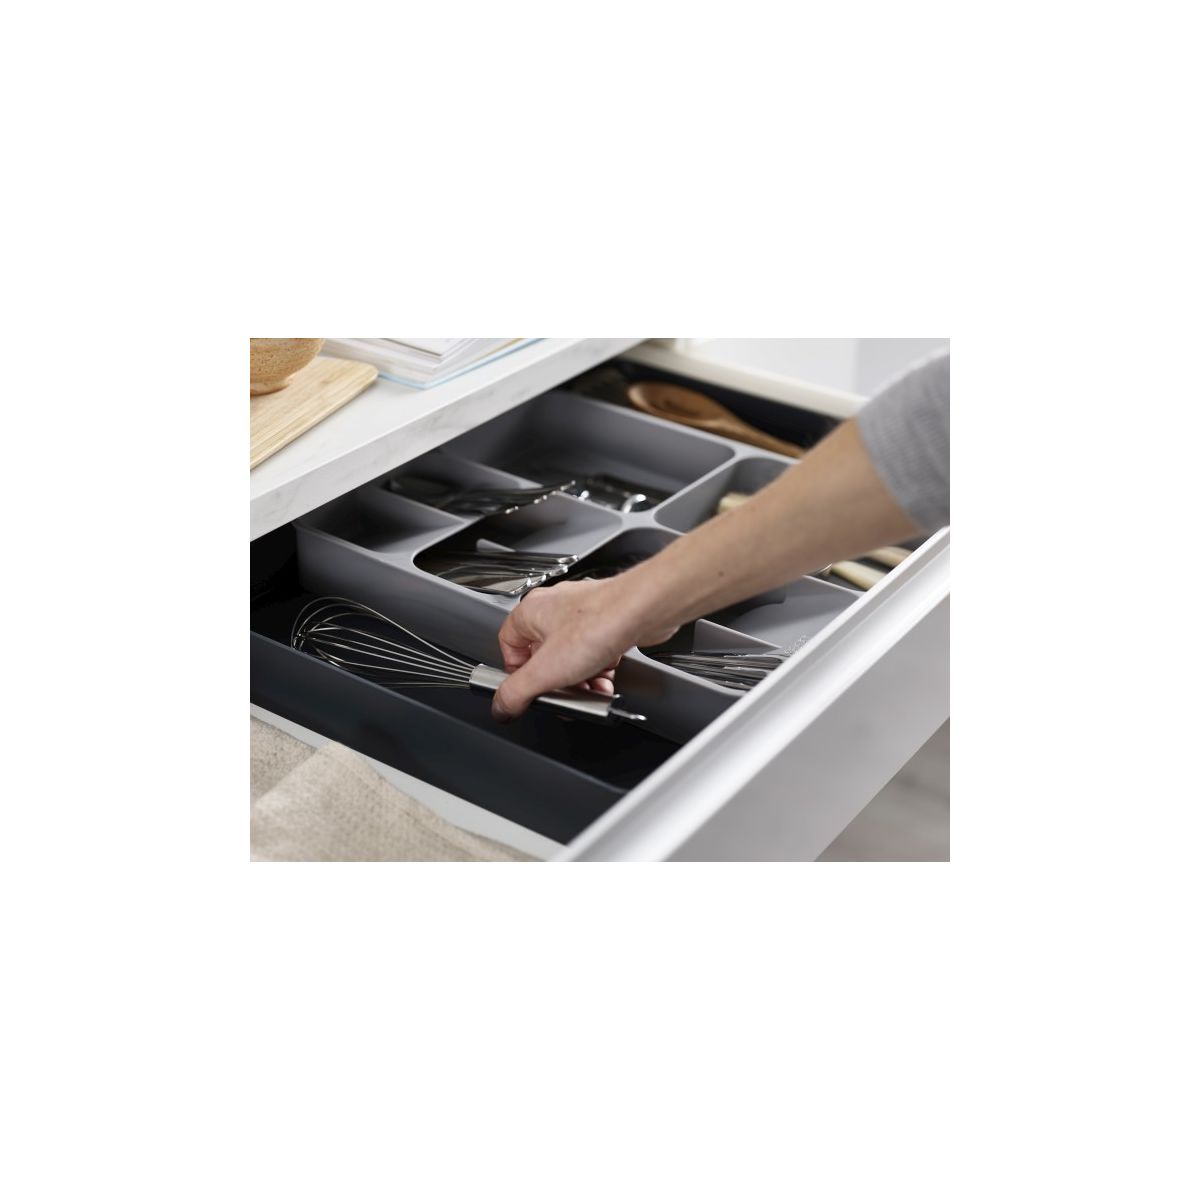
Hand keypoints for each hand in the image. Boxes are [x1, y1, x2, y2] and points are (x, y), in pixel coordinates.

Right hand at [492, 579, 676, 720]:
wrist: (643, 611)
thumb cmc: (599, 624)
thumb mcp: (546, 671)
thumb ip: (517, 692)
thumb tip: (501, 707)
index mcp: (531, 612)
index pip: (508, 645)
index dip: (515, 673)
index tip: (525, 690)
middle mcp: (556, 609)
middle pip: (543, 656)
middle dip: (556, 683)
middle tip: (563, 696)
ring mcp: (583, 615)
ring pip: (571, 657)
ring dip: (580, 681)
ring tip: (589, 693)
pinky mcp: (607, 622)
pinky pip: (595, 653)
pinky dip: (598, 672)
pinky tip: (605, 685)